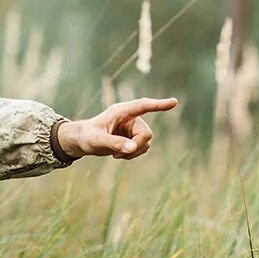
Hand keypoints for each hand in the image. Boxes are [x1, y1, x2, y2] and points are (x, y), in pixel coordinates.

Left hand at [58, 97, 177, 159]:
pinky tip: (119, 154)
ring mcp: (133, 127)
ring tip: (115, 154)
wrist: (84, 141)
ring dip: (133, 152)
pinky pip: (143, 148)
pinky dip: (133, 155)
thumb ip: (114, 143)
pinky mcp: (134, 137)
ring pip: (146, 142)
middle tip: (119, 154)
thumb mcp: (97, 141)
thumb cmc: (87, 137)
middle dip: (136, 146)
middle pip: (146, 133)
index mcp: (121, 111)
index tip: (174, 102)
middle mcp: (130, 117)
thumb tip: (133, 148)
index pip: (143, 106)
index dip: (159, 105)